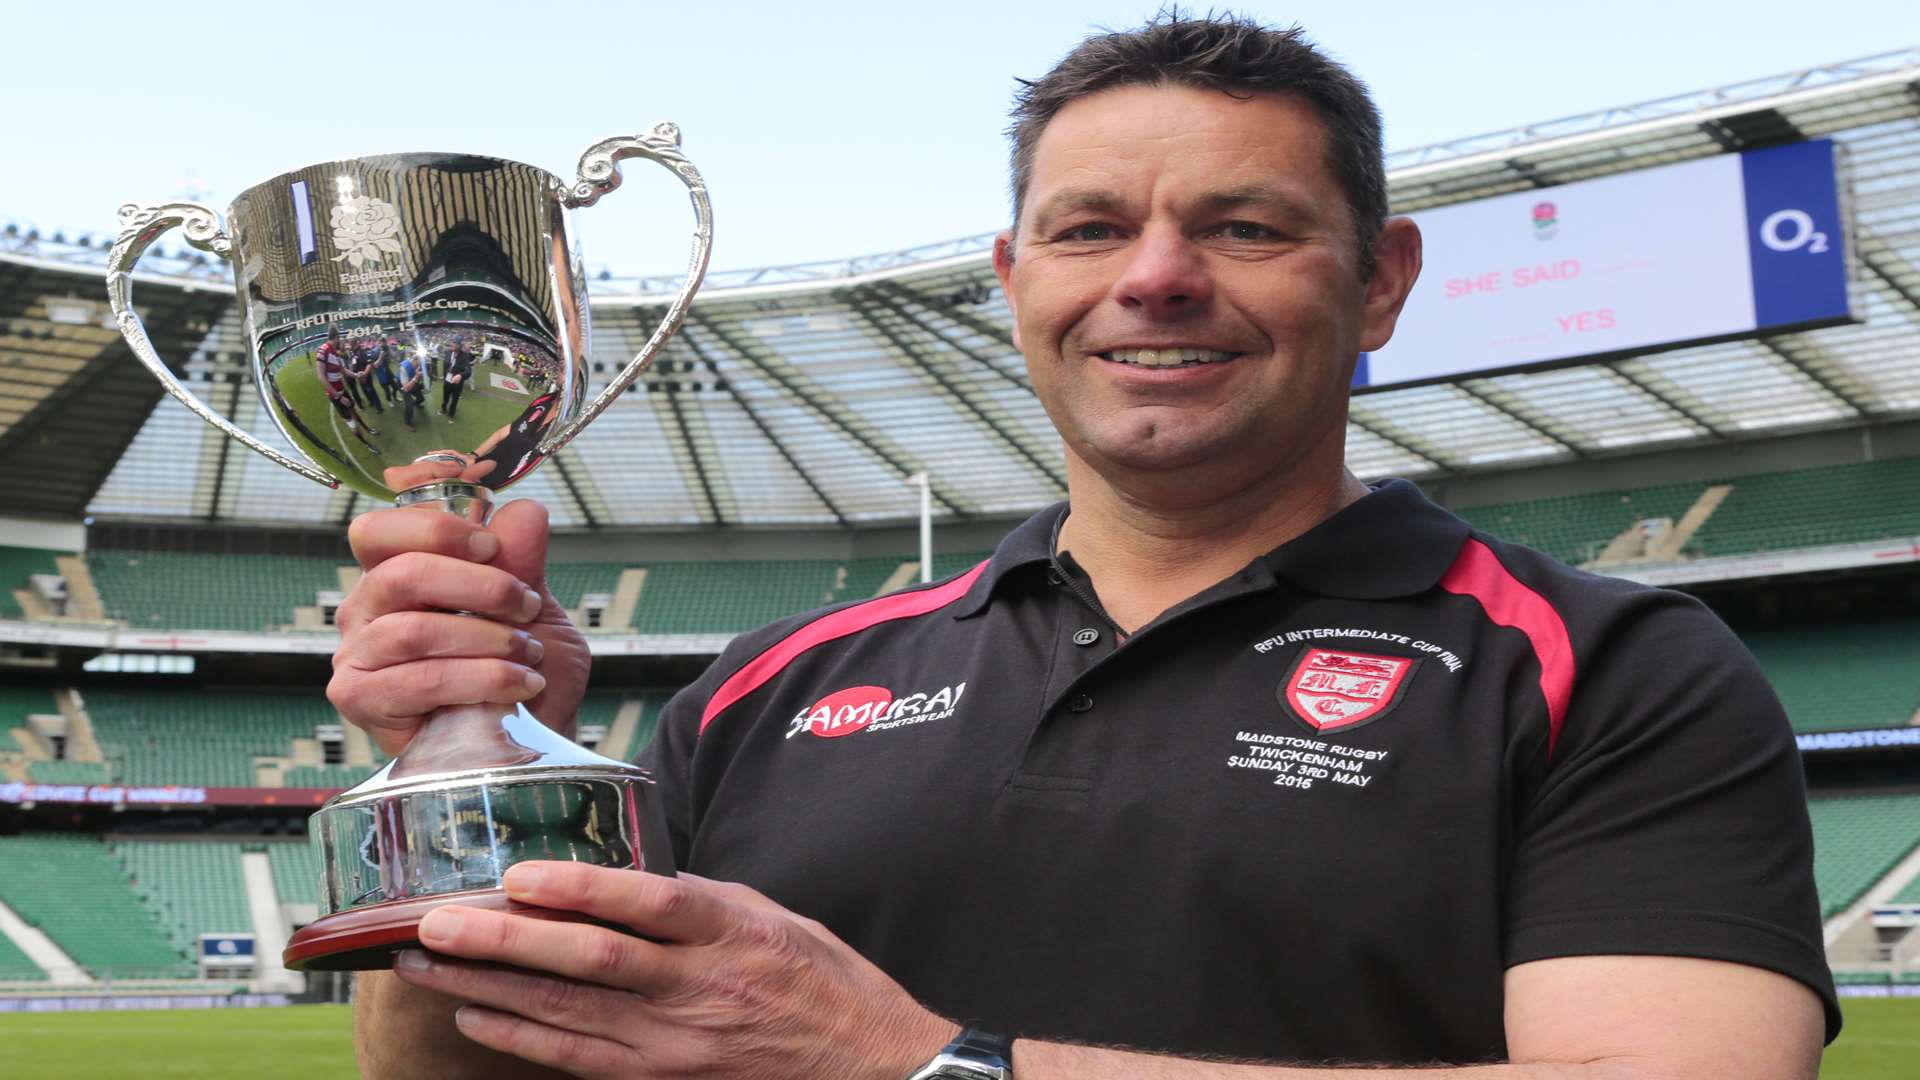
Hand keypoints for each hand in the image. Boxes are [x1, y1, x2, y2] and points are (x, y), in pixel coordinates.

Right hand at [327, 500, 590, 755]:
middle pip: (401, 572)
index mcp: (396, 574)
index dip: (434, 526)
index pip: (380, 531)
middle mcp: (366, 610)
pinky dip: (482, 679)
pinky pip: (419, 680)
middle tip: (525, 605)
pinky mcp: (361, 701)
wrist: (531, 739)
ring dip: (487, 638)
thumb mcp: (536, 609)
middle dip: (479, 585)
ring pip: (413, 629)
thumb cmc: (523, 669)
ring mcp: (357, 656)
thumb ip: (523, 560)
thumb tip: (524, 510)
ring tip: (528, 653)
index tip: (491, 544)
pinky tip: (520, 684)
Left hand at [390, 864, 957, 1079]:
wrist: (864, 1065)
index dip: (581, 888)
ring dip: (489, 990)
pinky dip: (521, 1041)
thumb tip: (624, 882)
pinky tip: (474, 1020)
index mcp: (731, 934)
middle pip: (589, 961)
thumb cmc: (820, 982)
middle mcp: (700, 989)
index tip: (519, 875)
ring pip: (568, 1013)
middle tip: (434, 922)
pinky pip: (578, 1061)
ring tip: (428, 966)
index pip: (649, 903)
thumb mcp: (771, 917)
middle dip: (502, 942)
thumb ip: (699, 900)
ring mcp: (677, 1043)